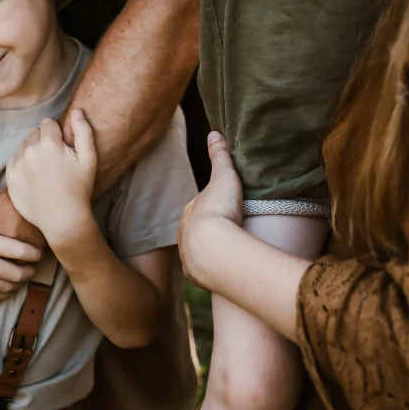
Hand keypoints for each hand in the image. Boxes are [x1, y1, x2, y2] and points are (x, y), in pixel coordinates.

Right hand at [0, 191, 40, 300]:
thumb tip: (2, 192)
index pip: (21, 251)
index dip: (35, 253)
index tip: (40, 250)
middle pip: (19, 273)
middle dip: (30, 269)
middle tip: (34, 264)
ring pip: (8, 287)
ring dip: (19, 282)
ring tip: (23, 274)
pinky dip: (5, 291)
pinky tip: (7, 285)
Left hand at [6, 112, 96, 251]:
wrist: (63, 219)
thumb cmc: (79, 188)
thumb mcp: (89, 158)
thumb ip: (83, 130)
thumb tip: (76, 111)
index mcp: (49, 143)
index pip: (48, 123)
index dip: (57, 134)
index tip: (63, 148)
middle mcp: (29, 150)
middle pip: (34, 133)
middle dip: (43, 141)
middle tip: (54, 160)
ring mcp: (17, 164)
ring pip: (23, 146)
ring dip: (32, 151)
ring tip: (44, 169)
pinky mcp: (10, 178)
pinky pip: (14, 160)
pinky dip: (22, 163)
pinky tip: (33, 176)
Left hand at [178, 131, 243, 286]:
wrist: (214, 249)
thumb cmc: (219, 210)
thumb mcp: (223, 177)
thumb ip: (219, 156)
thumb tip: (213, 133)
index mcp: (189, 213)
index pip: (197, 209)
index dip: (209, 208)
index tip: (221, 208)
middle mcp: (183, 236)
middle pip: (195, 232)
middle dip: (206, 232)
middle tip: (224, 232)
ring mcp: (188, 258)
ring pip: (196, 253)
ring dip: (208, 253)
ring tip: (225, 254)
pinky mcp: (196, 276)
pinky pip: (203, 272)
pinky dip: (210, 270)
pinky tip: (221, 270)